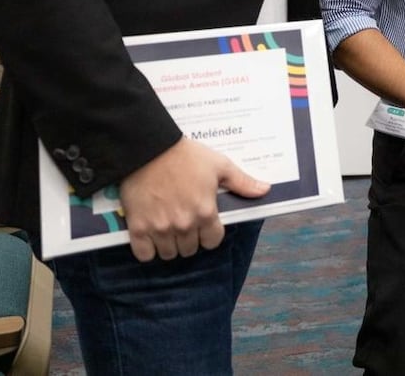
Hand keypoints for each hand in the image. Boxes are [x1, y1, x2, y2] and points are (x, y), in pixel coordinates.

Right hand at [119, 137, 269, 262]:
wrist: (150, 148)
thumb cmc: (186, 155)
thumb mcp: (219, 165)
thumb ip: (242, 182)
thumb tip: (265, 190)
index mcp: (205, 212)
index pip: (212, 241)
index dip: (210, 233)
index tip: (204, 223)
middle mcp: (184, 225)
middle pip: (190, 250)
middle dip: (190, 238)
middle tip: (184, 221)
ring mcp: (160, 228)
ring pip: (169, 254)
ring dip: (170, 244)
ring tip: (168, 227)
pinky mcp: (138, 228)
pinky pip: (145, 255)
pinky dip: (147, 249)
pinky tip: (150, 234)